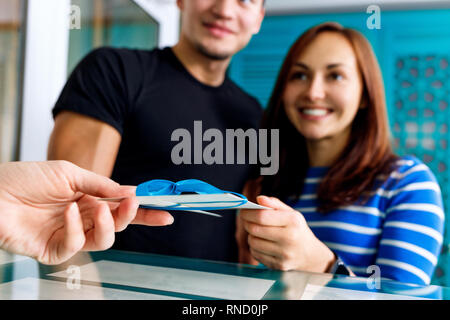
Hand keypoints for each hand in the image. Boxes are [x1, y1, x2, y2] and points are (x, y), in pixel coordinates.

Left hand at [0, 161, 172, 264]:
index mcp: (89, 199)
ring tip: (100, 208)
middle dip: (133, 216)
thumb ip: (101, 185)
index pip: (122, 207)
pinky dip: (76, 228)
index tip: (165, 209)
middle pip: (119, 225)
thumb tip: (130, 191)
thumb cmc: (25, 178)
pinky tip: (67, 212)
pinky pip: (76, 245)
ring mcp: (71, 234)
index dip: (145, 210)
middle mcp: (83, 218)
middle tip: (135, 204)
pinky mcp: (55, 250)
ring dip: (108, 224)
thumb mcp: (69, 173)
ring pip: (105, 240)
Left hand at [239, 195, 334, 271]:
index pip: (262, 216)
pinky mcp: (279, 265)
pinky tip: (262, 244)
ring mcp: (285, 254)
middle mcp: (290, 238)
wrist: (309, 254)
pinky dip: (254, 247)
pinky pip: (255, 254)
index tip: (243, 211)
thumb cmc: (296, 230)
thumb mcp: (291, 213)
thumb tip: (259, 198)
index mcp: (293, 221)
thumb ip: (274, 204)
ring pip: (253, 242)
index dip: (248, 213)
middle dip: (247, 223)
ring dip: (251, 235)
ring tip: (257, 232)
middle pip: (255, 229)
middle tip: (247, 220)